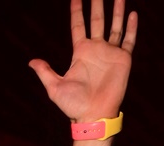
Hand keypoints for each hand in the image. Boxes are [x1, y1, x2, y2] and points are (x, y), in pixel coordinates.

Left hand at [29, 0, 136, 121]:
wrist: (94, 116)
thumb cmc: (73, 105)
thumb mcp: (54, 87)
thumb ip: (45, 72)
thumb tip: (31, 62)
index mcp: (80, 52)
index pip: (78, 25)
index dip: (77, 11)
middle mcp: (96, 49)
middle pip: (97, 20)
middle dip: (97, 4)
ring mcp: (110, 53)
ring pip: (114, 26)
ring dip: (116, 10)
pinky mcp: (123, 60)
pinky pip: (128, 40)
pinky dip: (131, 28)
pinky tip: (132, 14)